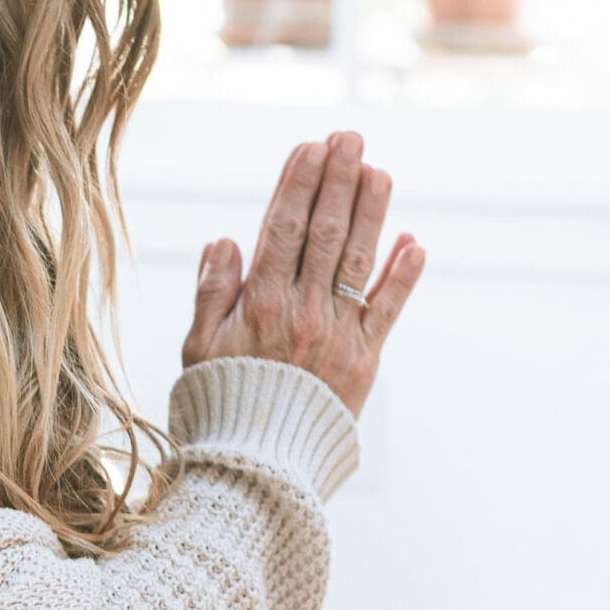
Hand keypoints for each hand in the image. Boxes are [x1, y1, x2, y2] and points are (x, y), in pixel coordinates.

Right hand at [181, 131, 424, 419]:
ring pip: (359, 261)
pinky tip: (412, 242)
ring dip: (372, 213)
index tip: (310, 146)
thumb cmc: (220, 407)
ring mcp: (338, 336)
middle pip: (325, 233)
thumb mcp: (197, 350)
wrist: (256, 471)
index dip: (297, 184)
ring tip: (380, 172)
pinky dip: (402, 276)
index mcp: (259, 306)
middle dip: (339, 180)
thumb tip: (226, 240)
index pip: (282, 229)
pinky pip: (387, 311)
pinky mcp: (364, 363)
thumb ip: (212, 293)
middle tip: (350, 138)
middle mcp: (302, 313)